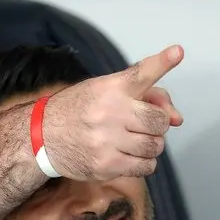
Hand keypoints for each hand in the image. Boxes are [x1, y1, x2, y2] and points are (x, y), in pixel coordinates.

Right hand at [43, 45, 183, 180]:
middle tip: (141, 126)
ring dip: (149, 146)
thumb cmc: (77, 110)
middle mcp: (110, 112)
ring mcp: (107, 141)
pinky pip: (145, 167)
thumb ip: (146, 96)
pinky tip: (127, 156)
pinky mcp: (105, 166)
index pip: (140, 74)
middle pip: (160, 122)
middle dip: (155, 126)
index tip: (177, 52)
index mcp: (110, 88)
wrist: (41, 136)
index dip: (162, 62)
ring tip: (131, 141)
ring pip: (155, 147)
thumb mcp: (103, 91)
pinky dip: (142, 163)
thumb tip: (178, 119)